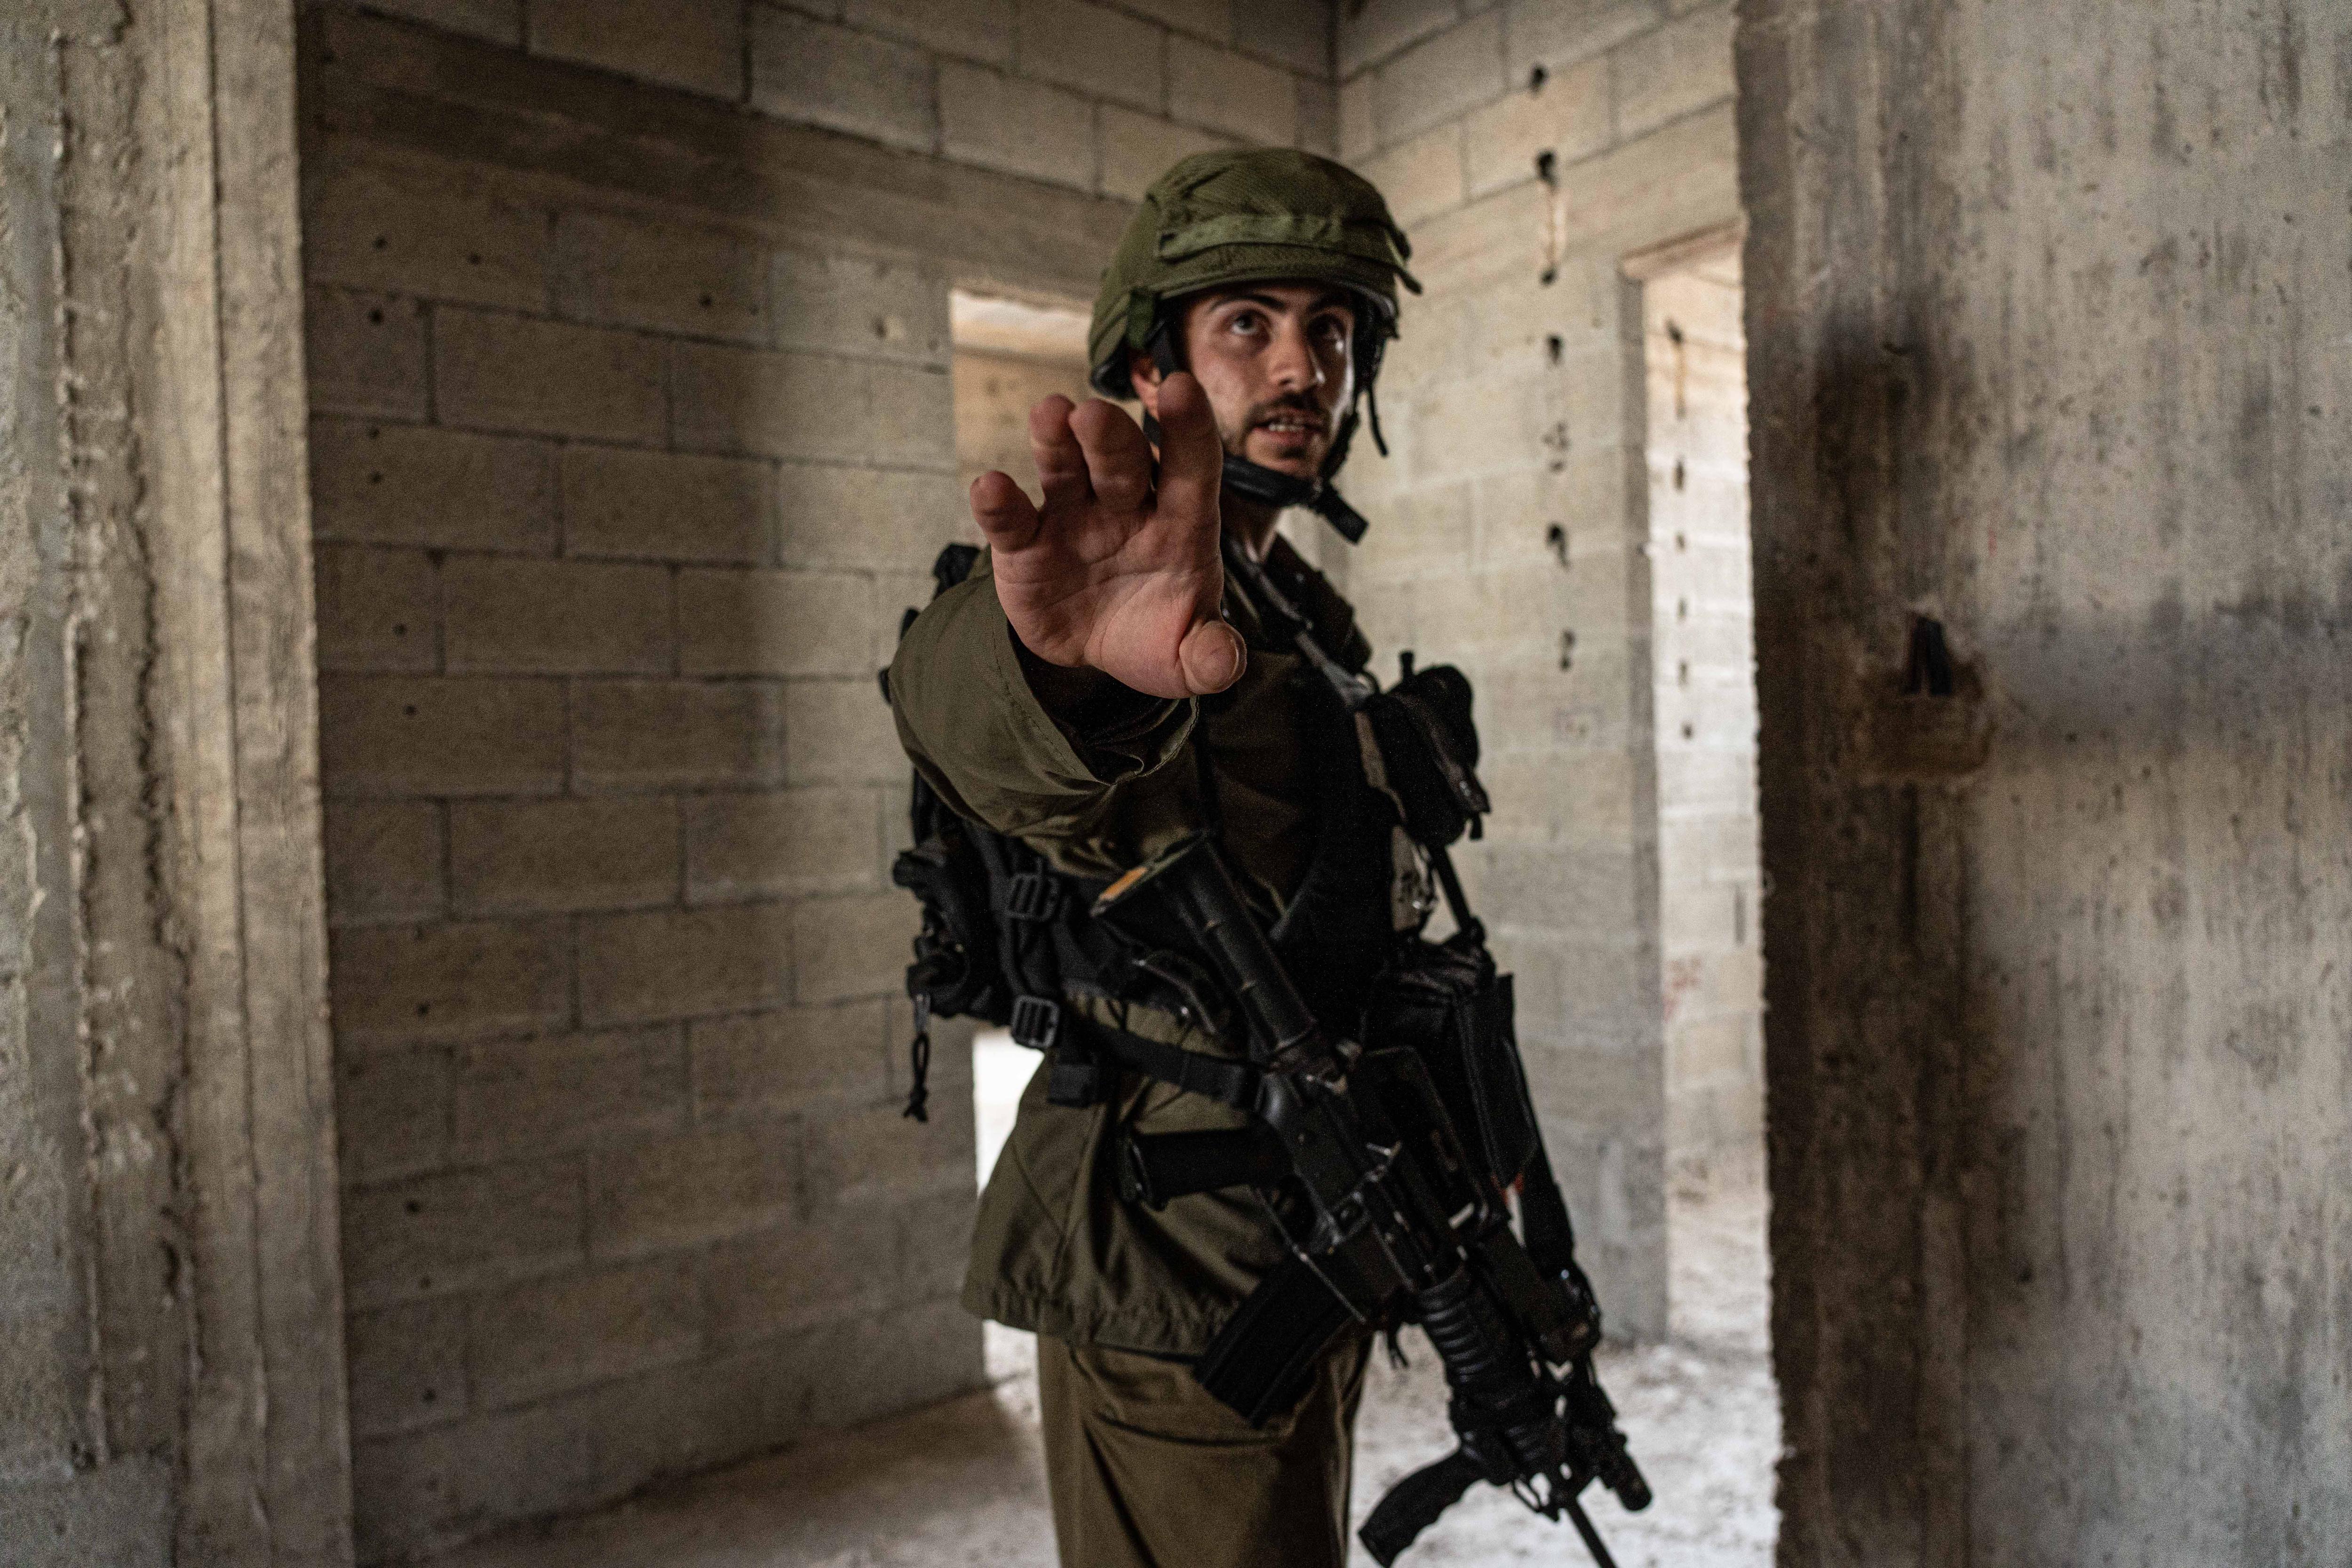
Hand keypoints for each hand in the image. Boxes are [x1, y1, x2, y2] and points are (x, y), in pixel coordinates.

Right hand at [968, 373, 1244, 699]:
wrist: (1093, 650)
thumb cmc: (1151, 635)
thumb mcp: (1186, 659)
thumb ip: (1209, 657)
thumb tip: (1225, 665)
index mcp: (1179, 523)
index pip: (1191, 469)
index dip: (1188, 429)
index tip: (1181, 388)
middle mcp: (1125, 506)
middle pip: (1122, 461)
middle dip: (1110, 436)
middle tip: (1094, 415)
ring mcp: (1071, 517)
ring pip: (1064, 469)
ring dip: (1055, 442)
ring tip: (1050, 414)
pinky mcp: (1024, 544)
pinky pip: (1010, 519)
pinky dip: (998, 503)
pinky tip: (991, 487)